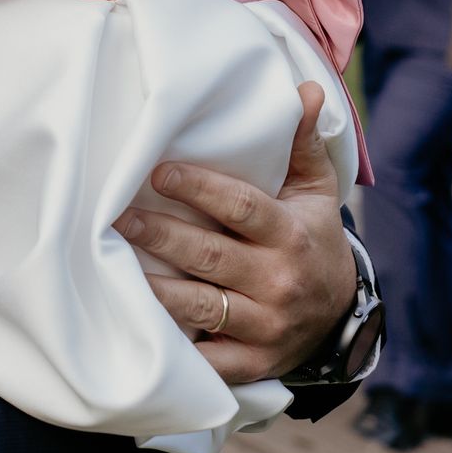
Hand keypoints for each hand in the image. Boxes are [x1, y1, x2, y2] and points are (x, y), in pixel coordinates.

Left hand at [113, 82, 353, 381]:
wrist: (340, 317)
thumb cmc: (313, 239)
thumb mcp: (316, 191)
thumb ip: (302, 143)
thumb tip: (303, 89)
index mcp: (291, 234)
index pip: (242, 207)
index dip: (199, 189)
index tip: (158, 173)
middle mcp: (278, 280)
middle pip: (210, 255)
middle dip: (160, 235)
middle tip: (117, 217)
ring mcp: (265, 325)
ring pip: (200, 306)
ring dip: (155, 287)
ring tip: (111, 264)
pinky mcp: (251, 362)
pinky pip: (207, 358)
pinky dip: (174, 346)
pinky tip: (137, 324)